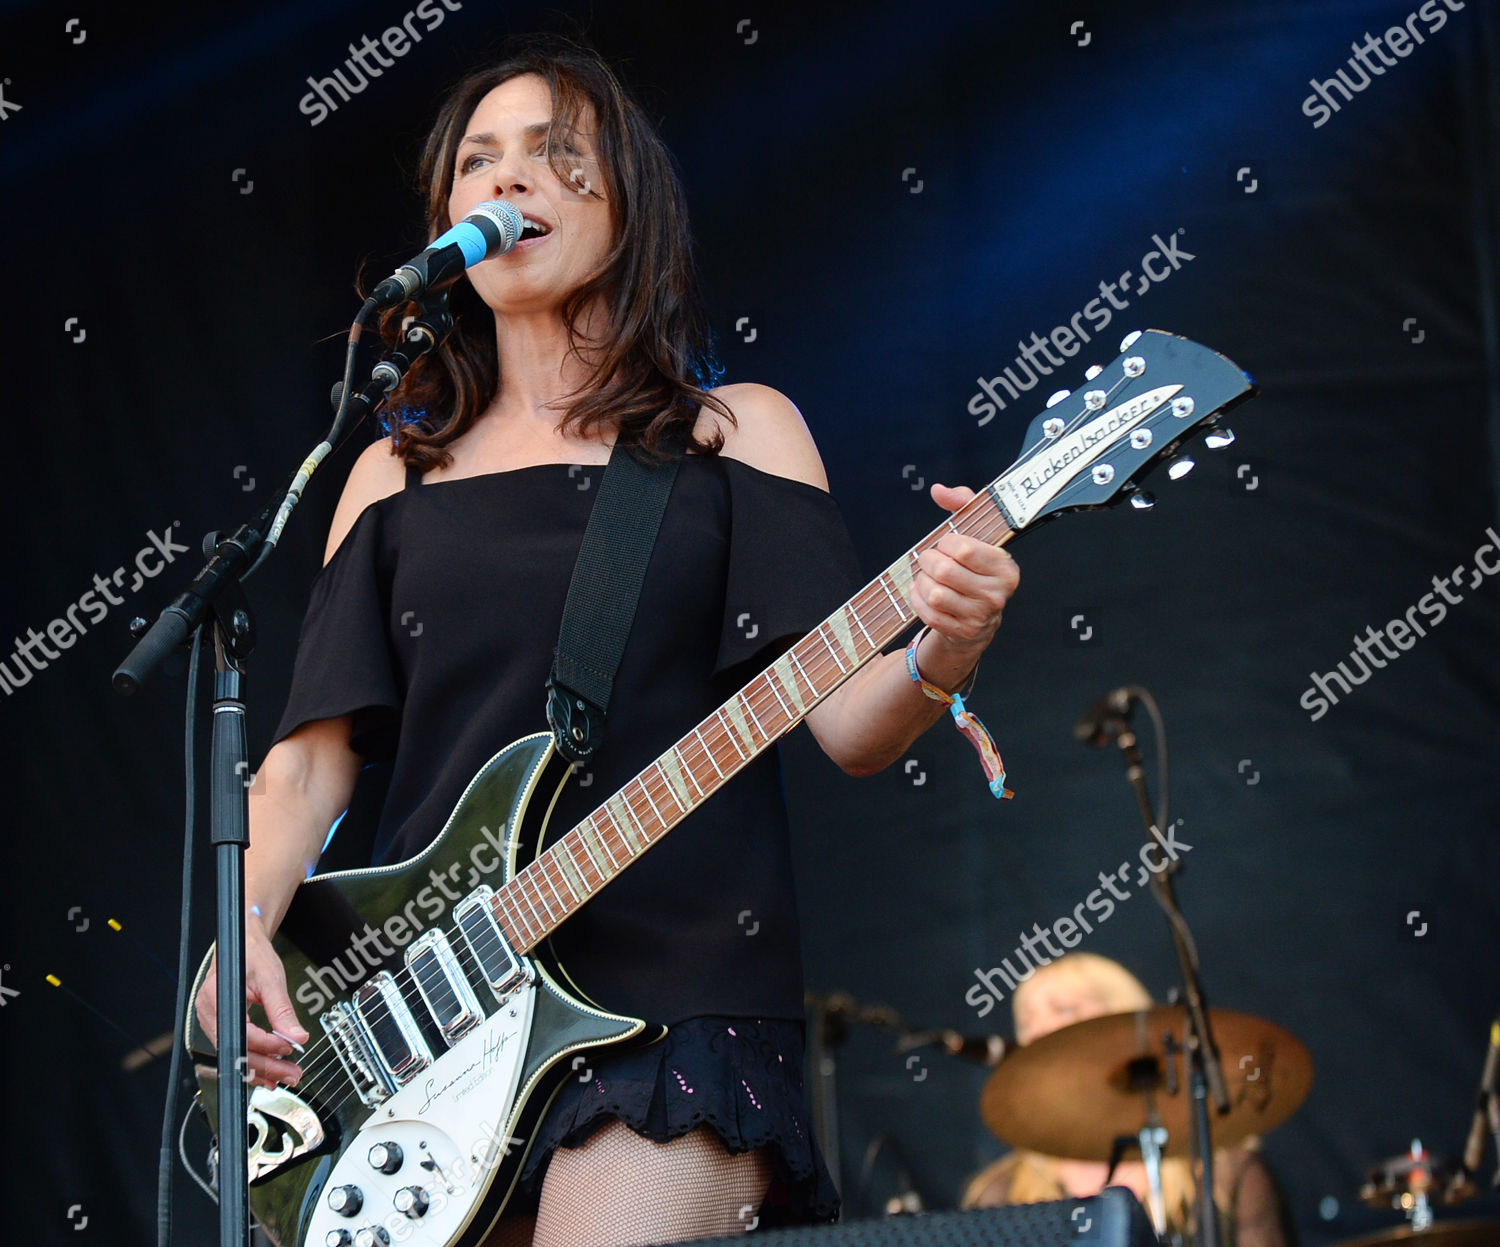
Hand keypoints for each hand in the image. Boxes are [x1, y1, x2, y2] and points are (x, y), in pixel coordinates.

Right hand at [194, 915, 308, 1090]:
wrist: (243, 942)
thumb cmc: (253, 955)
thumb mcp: (271, 978)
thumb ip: (283, 1010)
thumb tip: (298, 1036)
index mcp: (216, 998)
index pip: (243, 1033)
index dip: (268, 1045)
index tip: (291, 1048)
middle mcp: (208, 1013)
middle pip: (237, 1049)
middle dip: (266, 1066)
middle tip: (291, 1074)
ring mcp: (211, 1020)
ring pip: (235, 1053)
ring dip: (260, 1068)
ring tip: (283, 1077)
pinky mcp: (219, 1025)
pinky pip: (234, 1047)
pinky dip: (252, 1059)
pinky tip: (268, 1071)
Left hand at [912, 483, 1019, 668]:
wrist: (980, 619)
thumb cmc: (975, 570)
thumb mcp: (977, 534)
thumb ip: (962, 504)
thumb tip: (939, 490)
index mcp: (1004, 567)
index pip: (964, 548)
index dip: (946, 543)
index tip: (946, 544)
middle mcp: (996, 593)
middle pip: (944, 571)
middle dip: (928, 561)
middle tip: (930, 560)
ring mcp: (980, 616)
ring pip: (934, 593)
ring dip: (923, 582)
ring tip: (928, 578)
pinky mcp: (962, 631)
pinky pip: (928, 613)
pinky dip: (918, 600)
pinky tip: (923, 592)